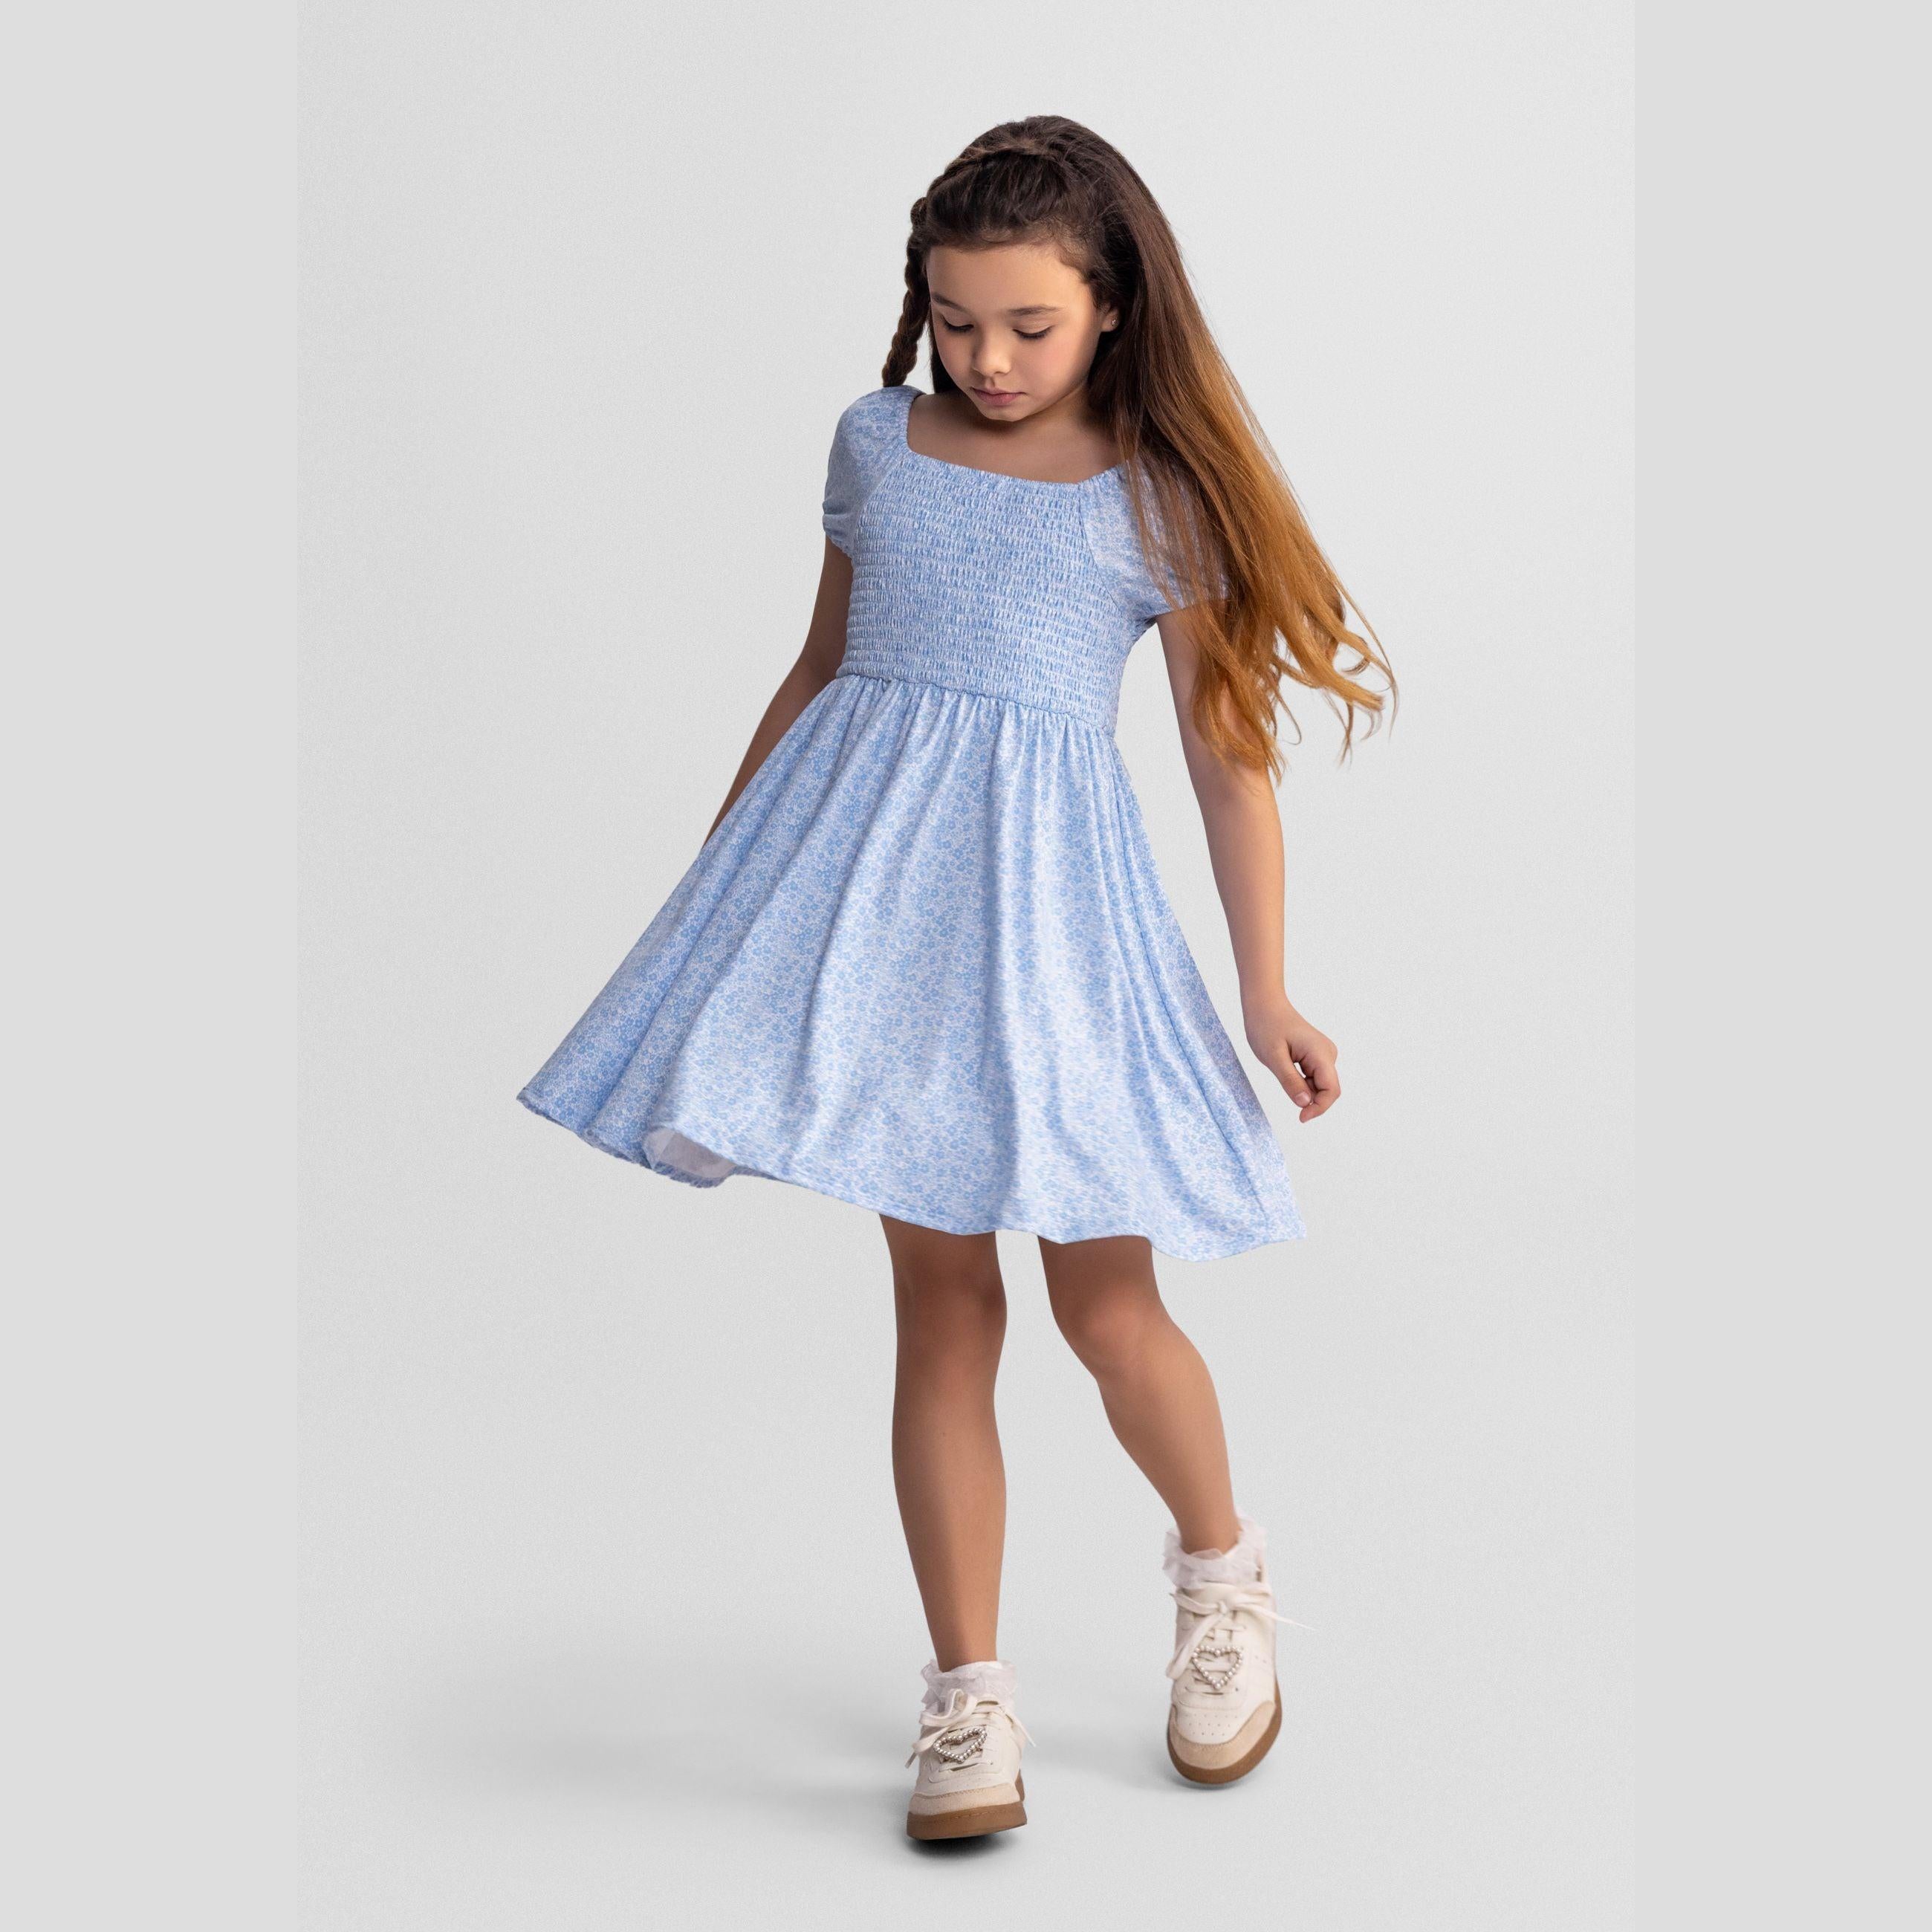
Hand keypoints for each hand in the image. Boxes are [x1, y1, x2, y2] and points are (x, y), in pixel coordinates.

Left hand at [1242, 994, 1339, 1121]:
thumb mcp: (1273, 1057)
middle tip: (1289, 1101)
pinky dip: (1303, 1084)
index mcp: (1320, 1053)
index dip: (1319, 1108)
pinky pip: (1314, 1077)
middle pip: (1328, 1089)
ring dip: (1305, 1092)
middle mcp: (1328, 1053)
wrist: (1264, 1004)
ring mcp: (1323, 1053)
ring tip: (1282, 1075)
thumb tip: (1305, 1104)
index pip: (1331, 1090)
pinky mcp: (1316, 1055)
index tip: (1300, 1117)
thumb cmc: (1266, 1026)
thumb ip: (1290, 1081)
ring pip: (1321, 1085)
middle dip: (1312, 1102)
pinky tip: (1286, 1073)